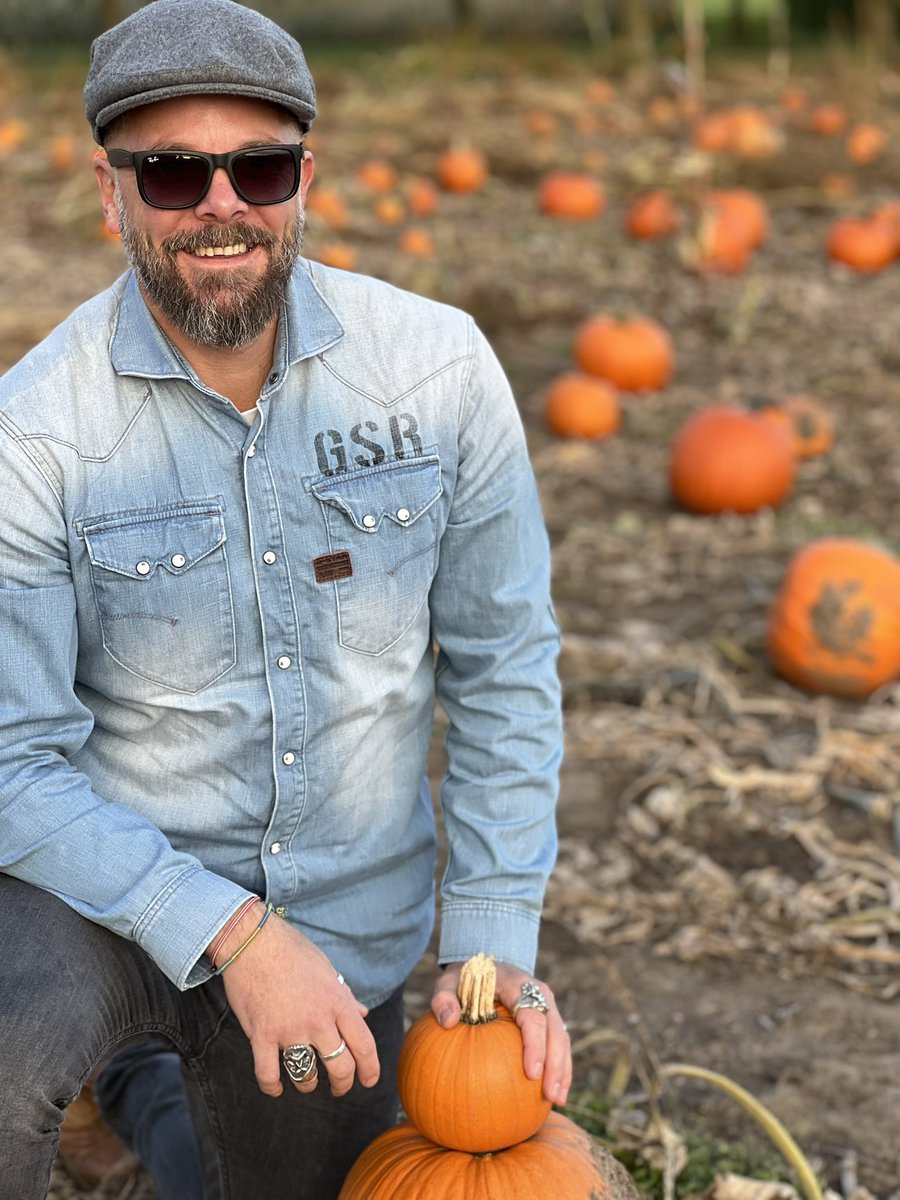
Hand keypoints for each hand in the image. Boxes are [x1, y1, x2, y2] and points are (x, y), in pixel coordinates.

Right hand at [214, 907, 379, 1098]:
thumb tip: (363, 1012)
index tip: (369, 1080)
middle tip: (339, 1088)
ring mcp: (290, 1029)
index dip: (370, 1069)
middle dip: (343, 1084)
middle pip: (340, 1068)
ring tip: (307, 1082)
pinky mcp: (262, 1034)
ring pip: (306, 1076)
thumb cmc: (292, 951)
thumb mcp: (327, 969)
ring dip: (308, 1085)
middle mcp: (318, 1019)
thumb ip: (344, 995)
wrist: (253, 941)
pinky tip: (276, 1089)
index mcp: (338, 1002)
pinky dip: (272, 1088)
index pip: (364, 1045)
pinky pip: (268, 1075)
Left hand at [431, 960, 571, 1105]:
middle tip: (549, 1096)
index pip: (532, 1015)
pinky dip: (560, 1068)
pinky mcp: (548, 1018)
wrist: (485, 966)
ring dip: (563, 1070)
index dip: (535, 1044)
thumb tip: (448, 1020)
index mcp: (516, 983)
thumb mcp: (448, 983)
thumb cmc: (465, 979)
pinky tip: (554, 1096)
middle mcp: (538, 993)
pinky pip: (559, 1044)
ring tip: (557, 1101)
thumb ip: (443, 998)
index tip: (532, 1073)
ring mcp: (546, 1005)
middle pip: (555, 1030)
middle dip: (556, 1064)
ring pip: (562, 1039)